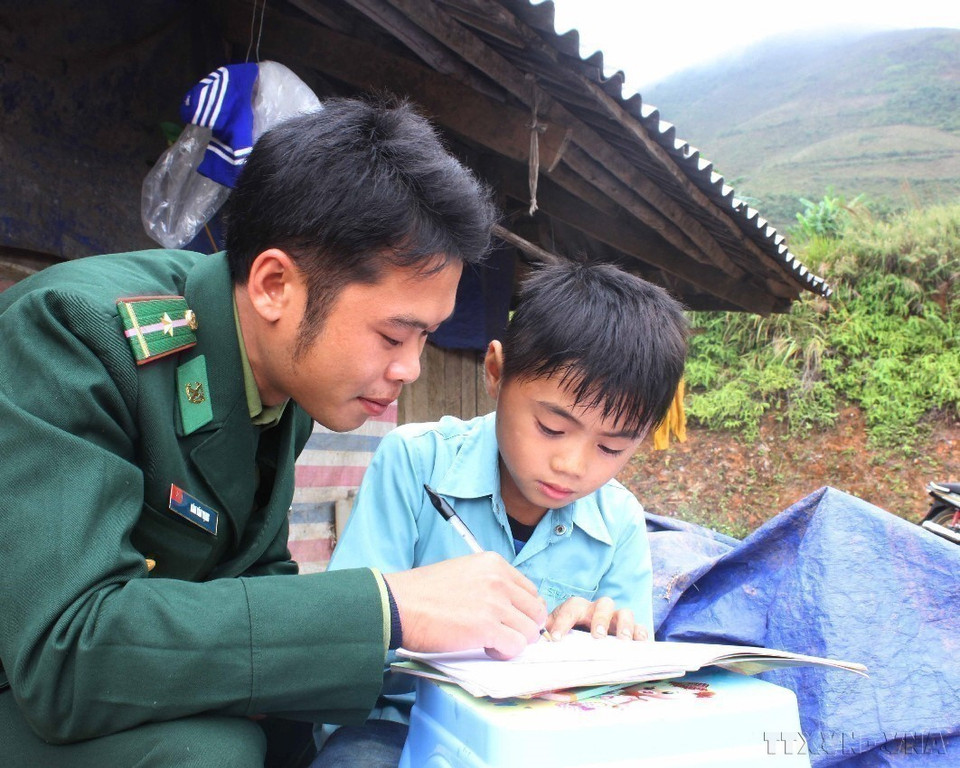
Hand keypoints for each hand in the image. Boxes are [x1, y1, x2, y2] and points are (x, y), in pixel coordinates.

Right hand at [383, 552, 547, 658]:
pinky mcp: (487, 627)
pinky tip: (486, 648)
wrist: (399, 604)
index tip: (507, 620)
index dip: (521, 610)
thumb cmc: (424, 593)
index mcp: (494, 563)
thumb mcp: (464, 572)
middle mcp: (498, 580)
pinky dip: (504, 652)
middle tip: (502, 634)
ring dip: (513, 641)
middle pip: (536, 611)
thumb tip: (512, 606)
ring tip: (491, 641)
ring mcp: (494, 603)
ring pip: (530, 631)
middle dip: (523, 627)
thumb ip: (490, 583)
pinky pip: (516, 646)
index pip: (530, 591)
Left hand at [545, 596, 648, 641]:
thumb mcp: (557, 632)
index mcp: (579, 609)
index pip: (571, 608)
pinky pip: (640, 628)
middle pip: (603, 604)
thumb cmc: (571, 635)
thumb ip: (549, 631)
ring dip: (624, 625)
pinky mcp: (632, 631)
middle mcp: (599, 610)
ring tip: (622, 640)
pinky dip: (641, 634)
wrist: (590, 638)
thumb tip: (535, 634)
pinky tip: (640, 644)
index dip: (563, 622)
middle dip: (600, 619)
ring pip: (624, 612)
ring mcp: (617, 619)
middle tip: (597, 636)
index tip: (556, 639)